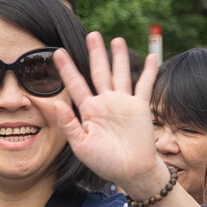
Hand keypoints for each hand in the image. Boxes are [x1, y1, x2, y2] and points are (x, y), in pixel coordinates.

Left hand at [42, 33, 166, 199]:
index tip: (57, 53)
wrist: (131, 171)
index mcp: (89, 111)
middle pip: (99, 72)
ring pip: (120, 73)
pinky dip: (149, 71)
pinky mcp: (140, 107)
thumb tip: (55, 103)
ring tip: (116, 39)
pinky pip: (144, 85)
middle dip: (96, 53)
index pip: (76, 84)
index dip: (67, 69)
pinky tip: (151, 57)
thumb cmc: (104, 162)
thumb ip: (68, 124)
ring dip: (118, 57)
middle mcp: (105, 102)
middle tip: (92, 34)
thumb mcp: (81, 145)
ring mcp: (123, 103)